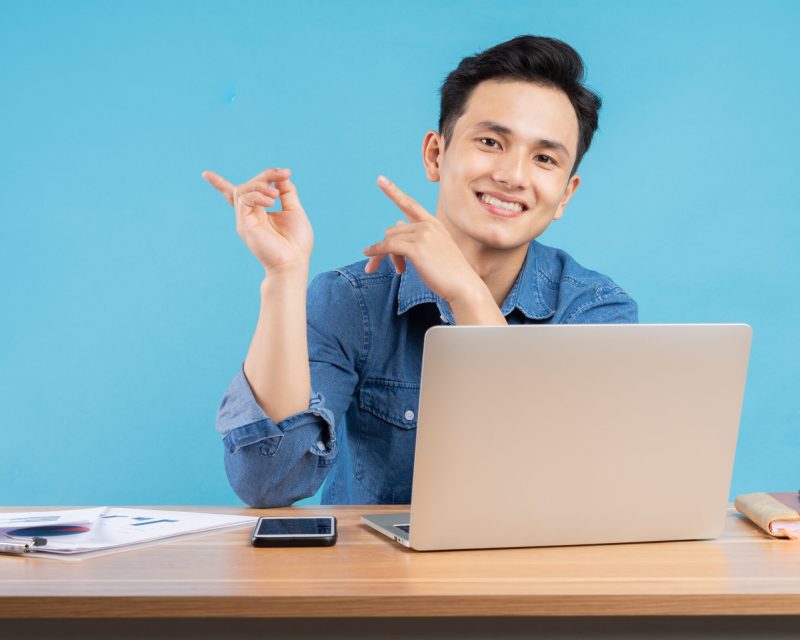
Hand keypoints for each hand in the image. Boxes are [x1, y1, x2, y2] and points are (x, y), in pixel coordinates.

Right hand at [202, 167, 312, 272]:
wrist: (293, 262)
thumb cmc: (296, 242)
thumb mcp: (294, 210)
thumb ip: (287, 192)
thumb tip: (281, 175)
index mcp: (258, 213)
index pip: (236, 195)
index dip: (218, 184)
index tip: (205, 174)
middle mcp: (248, 216)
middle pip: (246, 185)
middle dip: (266, 175)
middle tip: (285, 174)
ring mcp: (244, 220)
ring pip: (242, 189)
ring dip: (261, 184)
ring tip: (277, 195)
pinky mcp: (244, 225)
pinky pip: (244, 199)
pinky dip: (257, 194)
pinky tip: (271, 202)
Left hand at [363, 176, 483, 304]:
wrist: (465, 286)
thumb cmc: (450, 273)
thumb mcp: (435, 250)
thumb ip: (416, 237)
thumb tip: (393, 229)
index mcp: (434, 223)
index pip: (410, 204)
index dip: (394, 192)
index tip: (380, 179)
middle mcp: (428, 225)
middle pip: (393, 230)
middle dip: (388, 248)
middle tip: (397, 268)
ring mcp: (423, 235)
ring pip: (389, 240)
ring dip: (384, 256)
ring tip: (397, 272)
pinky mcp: (416, 248)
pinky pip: (388, 246)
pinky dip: (376, 252)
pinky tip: (369, 257)